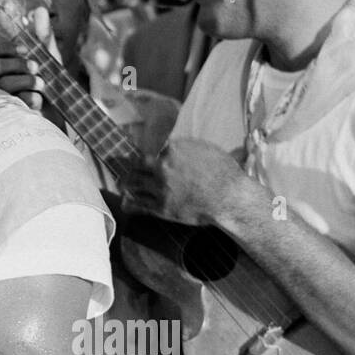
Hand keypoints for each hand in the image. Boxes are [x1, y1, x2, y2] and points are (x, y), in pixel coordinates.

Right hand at [0, 7, 53, 114]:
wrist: (52, 113)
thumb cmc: (41, 81)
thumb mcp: (44, 56)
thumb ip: (41, 35)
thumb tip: (39, 10)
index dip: (8, 49)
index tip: (25, 49)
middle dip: (19, 65)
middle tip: (36, 67)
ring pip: (5, 85)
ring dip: (28, 81)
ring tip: (41, 84)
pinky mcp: (2, 115)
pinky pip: (16, 103)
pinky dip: (31, 99)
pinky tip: (38, 101)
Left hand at [122, 137, 250, 226]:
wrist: (230, 199)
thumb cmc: (224, 173)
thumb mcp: (205, 150)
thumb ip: (184, 148)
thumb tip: (172, 148)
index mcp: (173, 149)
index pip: (153, 150)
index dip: (150, 157)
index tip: (146, 160)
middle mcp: (163, 166)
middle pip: (137, 164)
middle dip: (133, 166)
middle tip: (130, 169)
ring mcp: (160, 187)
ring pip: (134, 182)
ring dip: (128, 183)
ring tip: (124, 184)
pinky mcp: (161, 207)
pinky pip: (139, 203)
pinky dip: (130, 202)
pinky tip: (126, 202)